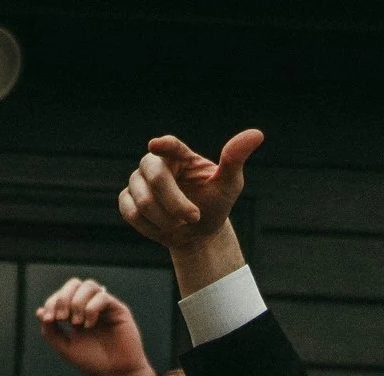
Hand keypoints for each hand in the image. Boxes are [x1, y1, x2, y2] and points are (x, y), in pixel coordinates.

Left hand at [34, 277, 156, 375]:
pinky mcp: (118, 310)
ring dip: (77, 302)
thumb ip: (51, 331)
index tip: (48, 319)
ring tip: (76, 323)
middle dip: (63, 298)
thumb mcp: (64, 347)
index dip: (51, 302)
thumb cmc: (91, 361)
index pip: (61, 295)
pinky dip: (91, 309)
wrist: (114, 373)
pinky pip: (102, 297)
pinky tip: (89, 325)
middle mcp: (90, 306)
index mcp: (75, 314)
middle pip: (74, 284)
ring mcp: (104, 307)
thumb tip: (40, 312)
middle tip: (62, 318)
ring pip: (88, 285)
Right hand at [119, 129, 263, 250]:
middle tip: (193, 218)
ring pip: (142, 199)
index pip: (171, 146)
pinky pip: (130, 212)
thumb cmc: (214, 204)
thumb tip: (257, 134)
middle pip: (155, 176)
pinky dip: (149, 226)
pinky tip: (163, 228)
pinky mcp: (126, 200)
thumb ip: (235, 160)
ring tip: (181, 224)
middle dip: (174, 202)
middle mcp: (155, 163)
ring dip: (164, 219)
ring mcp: (138, 181)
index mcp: (180, 155)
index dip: (164, 145)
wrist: (197, 233)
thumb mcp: (230, 184)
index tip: (156, 145)